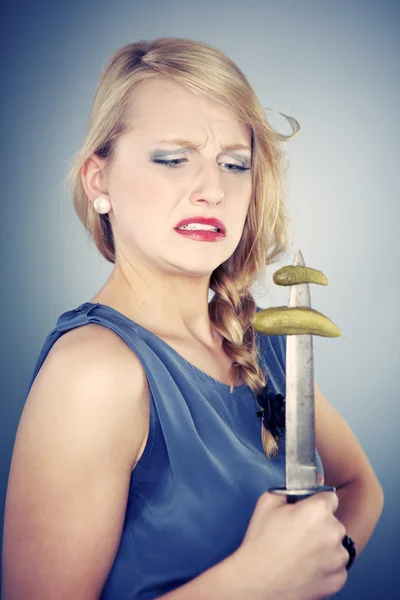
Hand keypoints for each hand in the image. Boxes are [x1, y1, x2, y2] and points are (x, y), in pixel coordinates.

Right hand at [228, 491, 348, 599]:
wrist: (257, 582)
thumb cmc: (261, 544)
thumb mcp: (267, 503)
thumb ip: (287, 491)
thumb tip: (296, 493)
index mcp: (318, 510)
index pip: (330, 497)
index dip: (317, 503)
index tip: (308, 512)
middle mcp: (334, 532)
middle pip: (333, 522)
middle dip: (319, 526)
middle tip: (298, 535)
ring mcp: (338, 558)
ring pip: (336, 546)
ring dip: (324, 547)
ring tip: (301, 554)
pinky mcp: (338, 579)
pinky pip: (337, 568)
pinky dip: (325, 567)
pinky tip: (306, 568)